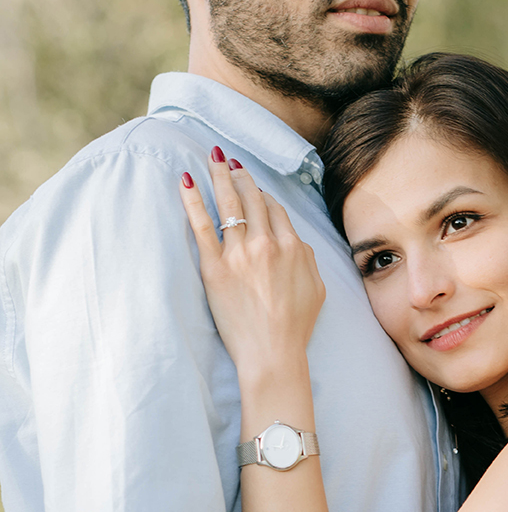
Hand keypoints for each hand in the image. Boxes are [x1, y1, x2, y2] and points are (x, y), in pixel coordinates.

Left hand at [180, 152, 324, 376]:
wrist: (272, 353)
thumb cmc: (296, 326)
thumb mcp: (318, 287)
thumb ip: (308, 257)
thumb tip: (297, 240)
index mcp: (293, 246)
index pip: (275, 208)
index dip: (263, 194)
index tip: (253, 188)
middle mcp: (267, 243)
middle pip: (251, 198)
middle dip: (239, 174)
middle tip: (228, 160)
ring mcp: (239, 254)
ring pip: (228, 203)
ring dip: (218, 176)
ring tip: (212, 158)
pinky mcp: (215, 267)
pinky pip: (201, 225)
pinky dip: (192, 200)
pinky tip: (184, 181)